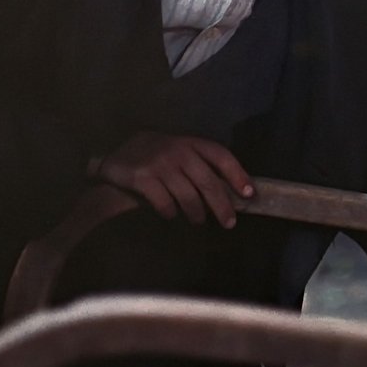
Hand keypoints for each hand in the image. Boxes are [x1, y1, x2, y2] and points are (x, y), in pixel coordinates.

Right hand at [93, 132, 253, 227]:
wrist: (117, 154)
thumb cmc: (158, 155)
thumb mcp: (180, 151)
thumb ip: (200, 165)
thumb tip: (230, 192)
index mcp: (192, 143)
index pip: (221, 157)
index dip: (238, 175)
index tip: (249, 194)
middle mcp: (178, 151)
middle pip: (208, 182)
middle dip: (222, 205)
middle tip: (229, 223)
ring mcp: (160, 164)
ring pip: (188, 196)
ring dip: (196, 213)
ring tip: (198, 221)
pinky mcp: (142, 178)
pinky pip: (165, 203)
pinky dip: (171, 213)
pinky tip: (171, 215)